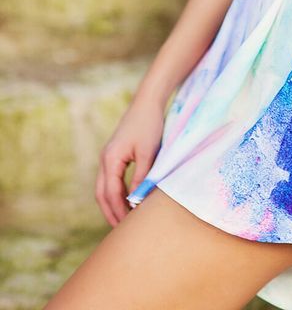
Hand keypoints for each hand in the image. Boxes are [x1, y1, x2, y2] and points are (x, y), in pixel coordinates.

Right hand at [95, 98, 165, 225]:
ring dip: (112, 204)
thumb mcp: (148, 152)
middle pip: (101, 194)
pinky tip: (127, 201)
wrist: (147, 102)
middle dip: (110, 212)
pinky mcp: (115, 155)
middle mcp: (105, 160)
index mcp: (110, 159)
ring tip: (124, 220)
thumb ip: (141, 176)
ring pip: (104, 188)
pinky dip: (116, 193)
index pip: (110, 193)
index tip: (127, 226)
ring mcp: (108, 157)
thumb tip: (136, 200)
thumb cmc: (149, 125)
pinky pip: (111, 180)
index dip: (118, 210)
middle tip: (121, 231)